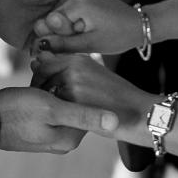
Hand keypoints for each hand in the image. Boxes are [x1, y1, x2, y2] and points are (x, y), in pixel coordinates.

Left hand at [0, 0, 120, 52]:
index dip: (87, 25)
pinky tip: (45, 54)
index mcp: (69, 4)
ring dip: (58, 47)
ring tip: (52, 43)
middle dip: (71, 38)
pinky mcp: (31, 43)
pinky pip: (44, 53)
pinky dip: (46, 55)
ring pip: (60, 47)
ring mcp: (46, 33)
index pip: (85, 20)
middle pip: (74, 36)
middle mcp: (60, 20)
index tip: (86, 27)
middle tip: (60, 32)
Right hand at [0, 86, 118, 152]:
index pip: (85, 103)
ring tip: (33, 84)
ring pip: (59, 103)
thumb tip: (116, 122)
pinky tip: (28, 90)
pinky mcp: (36, 130)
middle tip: (41, 79)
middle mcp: (62, 141)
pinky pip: (47, 108)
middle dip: (60, 86)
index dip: (71, 84)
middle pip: (73, 103)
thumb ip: (84, 114)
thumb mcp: (52, 108)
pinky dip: (40, 95)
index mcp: (70, 138)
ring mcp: (49, 136)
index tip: (53, 79)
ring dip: (49, 89)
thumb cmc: (15, 112)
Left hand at [30, 54, 148, 144]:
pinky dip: (53, 112)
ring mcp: (72, 84)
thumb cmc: (116, 96)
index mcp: (78, 59)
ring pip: (44, 91)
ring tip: (54, 109)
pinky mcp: (73, 102)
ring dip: (44, 100)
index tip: (43, 85)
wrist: (137, 113)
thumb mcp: (95, 73)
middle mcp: (73, 67)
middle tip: (46, 100)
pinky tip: (62, 118)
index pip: (44, 62)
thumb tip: (42, 62)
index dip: (40, 74)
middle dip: (39, 87)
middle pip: (40, 75)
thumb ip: (72, 69)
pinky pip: (52, 106)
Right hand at [32, 0, 142, 54]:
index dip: (62, 35)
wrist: (139, 25)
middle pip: (58, 14)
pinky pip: (73, 6)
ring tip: (89, 31)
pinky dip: (76, 17)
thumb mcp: (90, 44)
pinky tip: (89, 25)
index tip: (80, 39)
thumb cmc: (118, 37)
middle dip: (66, 29)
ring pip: (64, 11)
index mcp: (80, 1)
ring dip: (71, 24)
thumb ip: (63, 44)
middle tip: (86, 36)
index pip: (54, 22)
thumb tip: (40, 45)